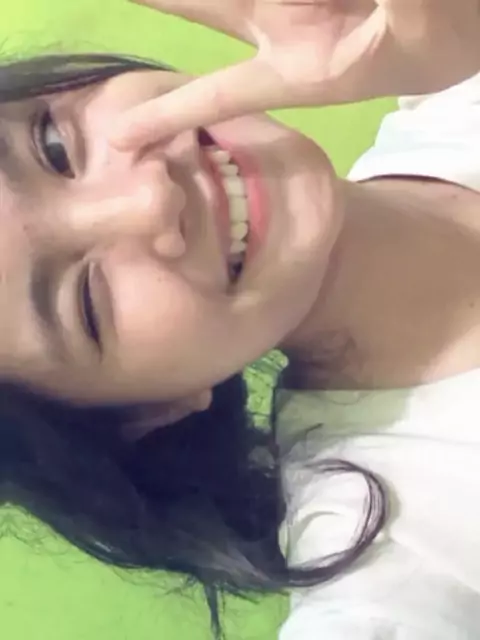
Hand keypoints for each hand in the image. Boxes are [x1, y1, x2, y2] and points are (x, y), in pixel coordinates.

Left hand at [111, 0, 479, 149]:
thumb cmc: (446, 39)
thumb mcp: (419, 33)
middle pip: (200, 6)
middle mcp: (281, 23)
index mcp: (300, 67)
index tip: (123, 138)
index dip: (175, 114)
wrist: (458, 19)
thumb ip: (399, 8)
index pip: (225, 93)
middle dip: (155, 1)